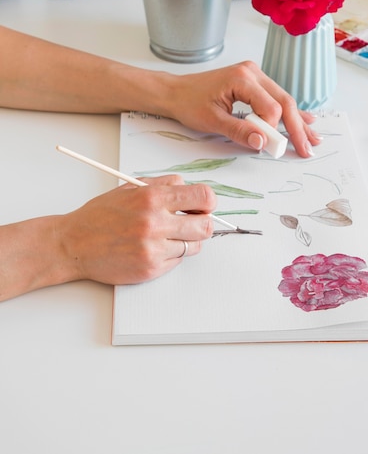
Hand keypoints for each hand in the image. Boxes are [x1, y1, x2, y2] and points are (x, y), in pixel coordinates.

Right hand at [56, 176, 215, 285]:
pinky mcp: (150, 268)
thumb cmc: (101, 215)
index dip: (208, 202)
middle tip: (193, 222)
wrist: (74, 244)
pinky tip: (153, 248)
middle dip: (203, 224)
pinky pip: (177, 261)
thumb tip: (189, 187)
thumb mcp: (130, 188)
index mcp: (152, 197)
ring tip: (168, 235)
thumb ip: (163, 185)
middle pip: (206, 226)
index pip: (204, 197)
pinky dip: (171, 254)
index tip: (203, 205)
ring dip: (187, 241)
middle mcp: (155, 223)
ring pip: (194, 246)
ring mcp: (153, 248)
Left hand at [168, 61, 320, 157]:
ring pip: (283, 100)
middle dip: (297, 128)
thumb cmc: (189, 102)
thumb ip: (239, 131)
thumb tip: (262, 143)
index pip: (271, 107)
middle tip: (308, 149)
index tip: (270, 146)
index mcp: (242, 78)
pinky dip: (288, 113)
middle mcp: (252, 72)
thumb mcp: (212, 121)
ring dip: (297, 121)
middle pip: (284, 102)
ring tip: (313, 139)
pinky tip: (306, 120)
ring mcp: (254, 75)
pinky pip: (275, 98)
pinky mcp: (253, 82)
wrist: (176, 92)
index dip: (273, 129)